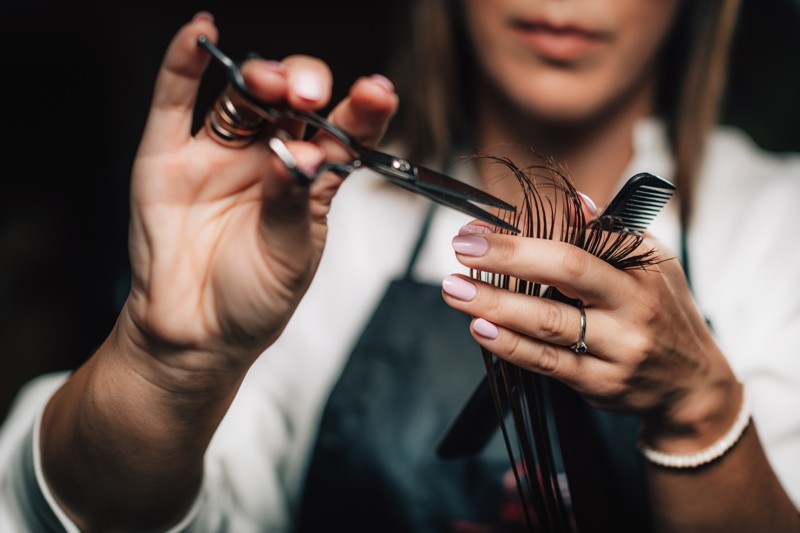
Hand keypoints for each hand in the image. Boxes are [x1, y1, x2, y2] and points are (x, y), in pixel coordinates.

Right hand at [121, 13, 397, 379]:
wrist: (196, 335)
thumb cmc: (254, 299)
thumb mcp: (290, 256)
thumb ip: (292, 202)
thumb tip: (297, 155)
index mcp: (311, 179)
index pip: (342, 131)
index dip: (362, 109)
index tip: (378, 92)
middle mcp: (269, 157)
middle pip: (291, 101)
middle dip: (304, 86)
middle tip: (308, 95)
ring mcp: (220, 154)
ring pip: (242, 97)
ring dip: (258, 76)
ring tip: (270, 81)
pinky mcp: (168, 157)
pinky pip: (175, 101)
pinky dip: (183, 63)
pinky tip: (200, 33)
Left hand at [442, 224, 740, 452]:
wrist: (692, 385)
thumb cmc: (663, 312)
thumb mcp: (651, 265)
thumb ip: (608, 235)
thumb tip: (572, 201)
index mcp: (640, 270)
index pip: (579, 243)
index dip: (525, 235)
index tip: (479, 229)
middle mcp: (632, 307)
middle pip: (565, 274)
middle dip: (508, 258)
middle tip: (461, 250)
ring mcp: (617, 349)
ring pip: (548, 324)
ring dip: (495, 304)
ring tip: (455, 290)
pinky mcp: (600, 383)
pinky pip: (548, 363)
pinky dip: (510, 346)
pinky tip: (481, 328)